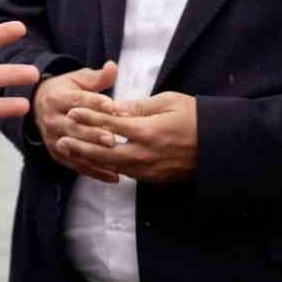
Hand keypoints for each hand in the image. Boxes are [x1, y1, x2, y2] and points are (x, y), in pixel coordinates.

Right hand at [33, 62, 120, 181]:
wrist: (37, 106)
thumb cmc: (65, 90)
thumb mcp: (77, 80)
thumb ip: (97, 77)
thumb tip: (113, 66)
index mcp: (56, 97)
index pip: (77, 100)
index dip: (94, 103)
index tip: (112, 105)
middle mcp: (51, 119)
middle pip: (74, 127)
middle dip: (93, 133)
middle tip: (112, 138)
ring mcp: (53, 138)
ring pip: (75, 148)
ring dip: (95, 155)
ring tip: (115, 159)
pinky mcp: (56, 153)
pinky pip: (76, 165)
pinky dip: (95, 172)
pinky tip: (114, 177)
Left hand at [61, 91, 196, 183]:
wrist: (221, 147)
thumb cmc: (196, 117)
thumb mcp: (169, 102)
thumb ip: (139, 106)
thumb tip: (115, 107)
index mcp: (148, 131)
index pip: (110, 123)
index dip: (89, 116)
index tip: (72, 110)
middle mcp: (146, 153)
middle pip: (104, 151)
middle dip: (80, 145)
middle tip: (60, 139)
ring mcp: (150, 169)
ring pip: (112, 166)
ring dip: (90, 158)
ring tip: (71, 152)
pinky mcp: (155, 178)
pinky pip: (126, 173)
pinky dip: (108, 167)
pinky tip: (96, 162)